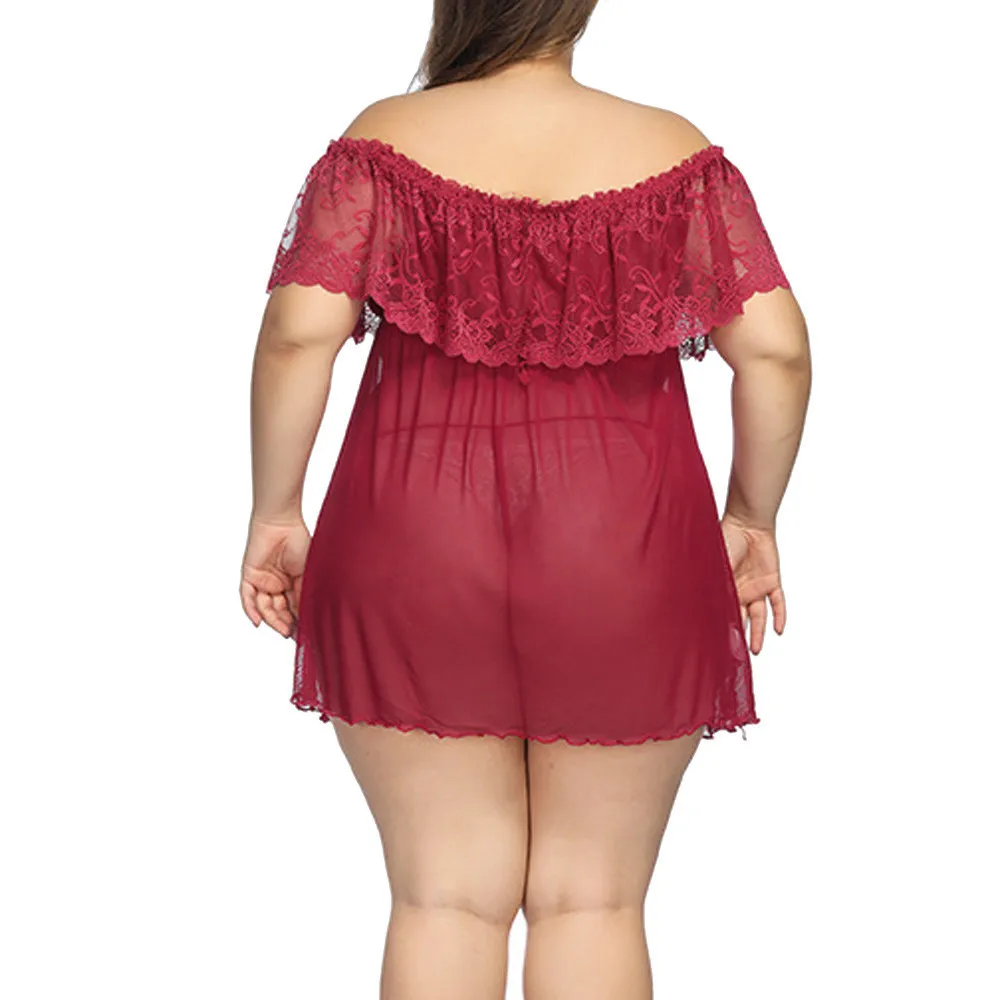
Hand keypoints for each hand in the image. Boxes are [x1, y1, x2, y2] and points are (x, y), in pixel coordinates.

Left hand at [240, 515, 310, 638]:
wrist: (282, 522)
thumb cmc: (299, 541)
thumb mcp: (307, 573)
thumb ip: (304, 593)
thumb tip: (307, 616)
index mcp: (292, 583)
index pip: (294, 607)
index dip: (299, 621)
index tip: (305, 634)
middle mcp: (277, 584)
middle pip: (279, 610)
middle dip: (286, 624)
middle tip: (294, 635)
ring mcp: (262, 581)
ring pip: (264, 607)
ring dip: (272, 620)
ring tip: (283, 630)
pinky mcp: (249, 576)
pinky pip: (247, 597)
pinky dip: (251, 610)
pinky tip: (258, 622)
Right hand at [718, 513, 785, 654]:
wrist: (747, 523)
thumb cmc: (726, 539)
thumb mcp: (716, 566)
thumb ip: (714, 584)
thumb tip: (702, 605)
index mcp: (725, 587)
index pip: (724, 611)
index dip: (722, 626)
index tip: (717, 642)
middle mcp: (741, 591)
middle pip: (740, 618)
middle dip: (738, 635)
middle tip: (735, 653)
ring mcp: (757, 587)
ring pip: (759, 616)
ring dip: (758, 633)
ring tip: (755, 650)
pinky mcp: (772, 582)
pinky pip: (778, 602)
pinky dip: (779, 616)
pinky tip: (779, 630)